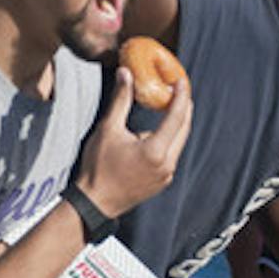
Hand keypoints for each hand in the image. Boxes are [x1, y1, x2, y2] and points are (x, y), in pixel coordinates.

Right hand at [74, 68, 190, 218]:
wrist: (94, 203)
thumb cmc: (98, 167)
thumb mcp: (108, 129)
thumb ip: (121, 100)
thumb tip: (126, 74)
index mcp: (155, 150)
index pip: (176, 116)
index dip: (181, 95)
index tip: (182, 80)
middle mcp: (166, 165)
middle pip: (184, 130)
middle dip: (183, 108)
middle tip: (178, 90)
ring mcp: (166, 176)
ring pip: (177, 143)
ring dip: (175, 125)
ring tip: (166, 108)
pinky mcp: (161, 183)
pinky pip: (170, 156)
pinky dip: (168, 141)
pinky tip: (155, 134)